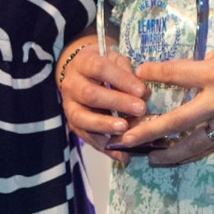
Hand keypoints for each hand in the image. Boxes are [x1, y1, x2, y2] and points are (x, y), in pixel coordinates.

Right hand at [56, 35, 149, 165]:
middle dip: (116, 103)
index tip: (141, 90)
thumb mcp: (114, 59)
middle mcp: (71, 85)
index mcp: (82, 63)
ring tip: (125, 129)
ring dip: (105, 125)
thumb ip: (127, 73)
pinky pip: (86, 137)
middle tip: (140, 109)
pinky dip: (105, 147)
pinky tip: (122, 154)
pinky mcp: (73, 124)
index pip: (99, 68)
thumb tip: (143, 94)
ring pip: (82, 118)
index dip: (121, 79)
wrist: (80, 74)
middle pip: (89, 94)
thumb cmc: (103, 66)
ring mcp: (69, 106)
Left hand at [119, 33, 213, 166]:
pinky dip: (195, 150)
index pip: (176, 74)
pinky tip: (180, 154)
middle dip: (148, 130)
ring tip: (149, 159)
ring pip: (194, 143)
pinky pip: (213, 144)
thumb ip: (208, 64)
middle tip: (126, 138)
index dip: (154, 73)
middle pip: (176, 120)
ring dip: (168, 152)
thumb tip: (190, 75)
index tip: (138, 72)